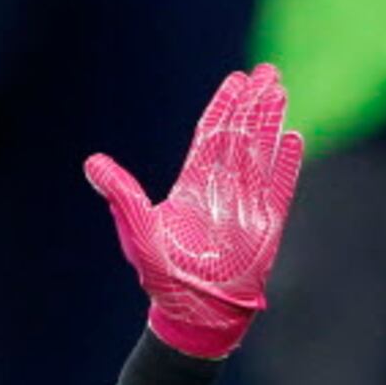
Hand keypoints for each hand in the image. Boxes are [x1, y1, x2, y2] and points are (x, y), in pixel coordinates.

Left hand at [83, 64, 305, 360]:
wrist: (192, 312)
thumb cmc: (162, 276)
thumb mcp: (137, 231)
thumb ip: (121, 194)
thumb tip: (91, 163)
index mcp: (193, 185)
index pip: (211, 136)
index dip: (223, 107)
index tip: (235, 79)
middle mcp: (222, 189)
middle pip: (241, 136)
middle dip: (253, 104)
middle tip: (267, 72)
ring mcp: (246, 205)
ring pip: (261, 154)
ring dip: (271, 123)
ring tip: (280, 91)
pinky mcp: (267, 226)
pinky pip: (280, 188)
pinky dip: (287, 165)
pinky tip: (294, 138)